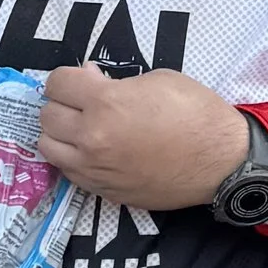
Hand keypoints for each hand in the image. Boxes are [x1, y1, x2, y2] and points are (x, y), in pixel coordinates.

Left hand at [34, 67, 249, 207]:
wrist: (220, 161)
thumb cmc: (196, 113)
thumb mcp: (158, 79)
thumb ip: (117, 81)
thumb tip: (91, 81)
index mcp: (106, 102)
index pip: (57, 83)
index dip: (70, 77)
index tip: (85, 80)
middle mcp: (91, 137)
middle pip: (47, 114)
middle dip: (63, 102)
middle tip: (85, 102)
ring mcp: (94, 168)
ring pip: (48, 146)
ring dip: (60, 132)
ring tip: (82, 128)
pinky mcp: (102, 190)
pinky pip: (67, 171)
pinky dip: (73, 157)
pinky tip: (94, 151)